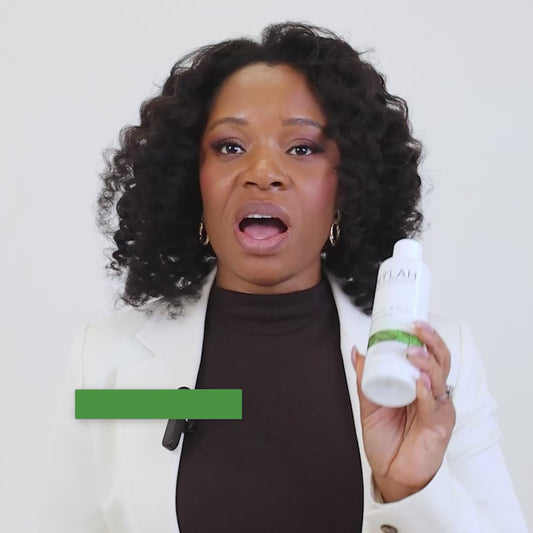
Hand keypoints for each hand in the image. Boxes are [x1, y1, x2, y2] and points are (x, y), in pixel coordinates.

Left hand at [353, 321, 455, 501]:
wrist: (390, 472)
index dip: (423, 336)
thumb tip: (357, 350)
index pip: (427, 352)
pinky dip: (426, 391)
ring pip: (440, 378)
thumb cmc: (386, 437)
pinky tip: (417, 381)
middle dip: (431, 341)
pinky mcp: (440, 426)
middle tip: (417, 327)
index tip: (410, 320)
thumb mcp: (370, 403)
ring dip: (428, 362)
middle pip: (440, 360)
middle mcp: (431, 391)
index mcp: (417, 382)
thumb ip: (365, 378)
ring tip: (413, 352)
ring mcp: (437, 407)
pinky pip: (435, 405)